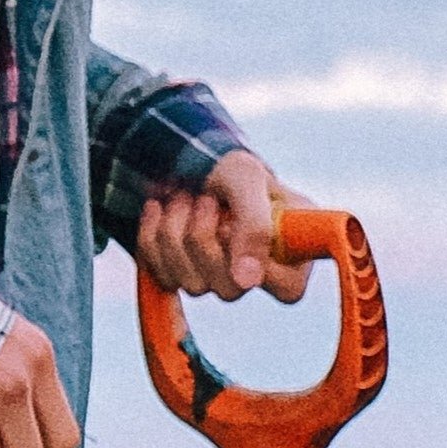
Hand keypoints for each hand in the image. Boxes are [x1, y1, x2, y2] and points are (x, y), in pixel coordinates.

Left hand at [130, 149, 313, 304]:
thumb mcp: (246, 179)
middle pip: (231, 290)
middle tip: (204, 199)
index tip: (233, 224)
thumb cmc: (226, 165)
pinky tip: (160, 209)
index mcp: (292, 247)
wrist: (184, 157)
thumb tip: (247, 281)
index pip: (288, 288)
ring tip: (182, 197)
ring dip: (178, 233)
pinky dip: (153, 237)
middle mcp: (260, 270)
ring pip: (194, 285)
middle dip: (206, 238)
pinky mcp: (183, 277)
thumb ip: (256, 226)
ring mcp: (220, 277)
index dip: (256, 260)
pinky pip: (163, 276)